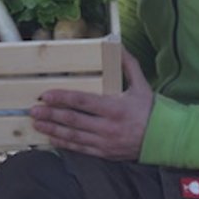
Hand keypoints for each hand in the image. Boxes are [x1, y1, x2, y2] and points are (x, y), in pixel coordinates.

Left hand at [29, 50, 152, 160]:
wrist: (165, 139)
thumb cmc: (152, 111)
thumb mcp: (142, 85)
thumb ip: (128, 65)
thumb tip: (117, 44)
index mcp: (115, 108)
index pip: (82, 101)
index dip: (62, 98)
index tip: (46, 95)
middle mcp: (108, 127)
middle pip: (73, 120)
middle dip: (51, 115)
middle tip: (33, 110)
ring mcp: (105, 142)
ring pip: (73, 136)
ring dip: (53, 130)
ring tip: (37, 124)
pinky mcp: (105, 153)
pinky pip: (80, 149)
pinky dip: (65, 144)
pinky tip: (52, 138)